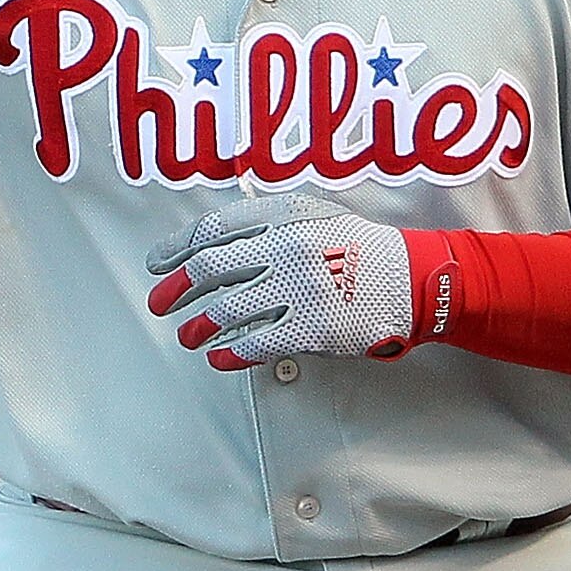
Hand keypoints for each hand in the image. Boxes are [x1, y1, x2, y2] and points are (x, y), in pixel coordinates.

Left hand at [147, 193, 421, 369]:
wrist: (412, 278)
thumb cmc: (357, 246)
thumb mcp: (312, 213)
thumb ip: (265, 219)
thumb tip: (213, 237)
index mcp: (281, 215)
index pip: (211, 229)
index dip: (176, 248)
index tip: (158, 264)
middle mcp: (284, 248)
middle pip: (209, 268)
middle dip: (176, 289)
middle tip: (160, 303)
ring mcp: (297, 289)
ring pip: (226, 309)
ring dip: (198, 325)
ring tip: (187, 335)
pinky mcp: (311, 327)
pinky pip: (256, 343)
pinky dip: (230, 353)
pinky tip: (219, 357)